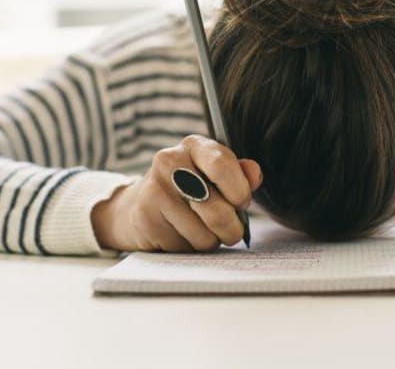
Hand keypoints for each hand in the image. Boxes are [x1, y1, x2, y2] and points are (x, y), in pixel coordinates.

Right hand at [91, 135, 262, 251]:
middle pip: (218, 211)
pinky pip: (184, 248)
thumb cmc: (189, 187)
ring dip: (210, 240)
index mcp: (194, 145)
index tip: (241, 203)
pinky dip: (189, 248)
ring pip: (204, 236)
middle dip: (232, 228)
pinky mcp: (145, 218)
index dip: (239, 192)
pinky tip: (179, 233)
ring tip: (200, 229)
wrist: (139, 203)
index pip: (222, 166)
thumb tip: (255, 174)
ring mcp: (154, 190)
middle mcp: (170, 162)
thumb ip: (239, 173)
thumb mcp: (215, 174)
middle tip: (230, 229)